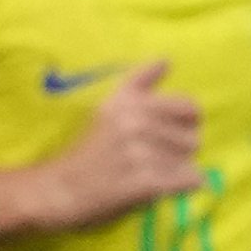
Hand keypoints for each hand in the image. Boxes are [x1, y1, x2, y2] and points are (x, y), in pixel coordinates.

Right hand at [43, 61, 200, 228]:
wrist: (58, 190)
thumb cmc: (87, 151)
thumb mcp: (108, 107)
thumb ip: (139, 82)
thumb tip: (166, 60)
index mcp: (130, 102)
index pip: (189, 108)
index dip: (184, 124)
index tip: (166, 135)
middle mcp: (135, 122)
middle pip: (192, 138)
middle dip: (178, 153)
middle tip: (151, 162)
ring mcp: (140, 152)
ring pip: (190, 161)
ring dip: (176, 172)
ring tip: (150, 176)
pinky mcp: (144, 181)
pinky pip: (190, 180)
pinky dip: (182, 187)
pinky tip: (162, 188)